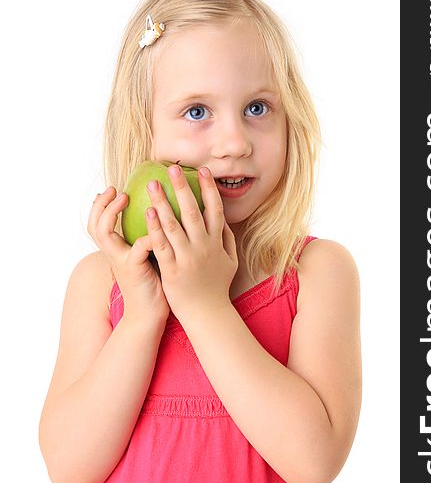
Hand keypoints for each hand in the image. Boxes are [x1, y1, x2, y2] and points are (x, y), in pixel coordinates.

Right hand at [87, 187, 169, 324]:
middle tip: (116, 190)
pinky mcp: (135, 269)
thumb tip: (160, 216)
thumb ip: (147, 239)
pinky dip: (147, 232)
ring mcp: (122, 261)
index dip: (100, 206)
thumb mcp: (147, 258)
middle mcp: (114, 254)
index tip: (114, 190)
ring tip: (125, 197)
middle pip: (94, 225)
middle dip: (101, 205)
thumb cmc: (153, 285)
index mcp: (116, 251)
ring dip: (112, 213)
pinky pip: (138, 246)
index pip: (97, 224)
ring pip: (104, 233)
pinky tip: (156, 220)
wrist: (149, 316)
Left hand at [145, 165, 237, 321]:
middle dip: (182, 187)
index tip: (201, 170)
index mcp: (217, 242)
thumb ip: (227, 239)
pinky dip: (155, 228)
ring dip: (163, 202)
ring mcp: (188, 257)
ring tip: (153, 184)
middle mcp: (204, 246)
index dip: (208, 188)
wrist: (207, 314)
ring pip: (174, 225)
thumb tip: (223, 220)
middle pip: (193, 211)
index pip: (215, 209)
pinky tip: (148, 213)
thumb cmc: (217, 287)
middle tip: (171, 168)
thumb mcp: (230, 261)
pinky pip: (162, 245)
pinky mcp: (172, 269)